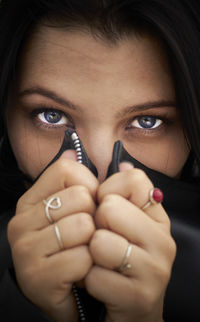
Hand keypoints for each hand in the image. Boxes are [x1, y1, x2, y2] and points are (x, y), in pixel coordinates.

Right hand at [7, 151, 98, 321]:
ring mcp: (25, 250)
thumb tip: (72, 151)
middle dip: (93, 217)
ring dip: (92, 242)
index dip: (89, 185)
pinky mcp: (37, 278)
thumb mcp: (70, 211)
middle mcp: (21, 221)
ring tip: (83, 251)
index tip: (89, 205)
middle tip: (86, 234)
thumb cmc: (70, 246)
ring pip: (83, 226)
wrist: (62, 291)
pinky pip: (82, 258)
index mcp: (30, 201)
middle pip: (80, 197)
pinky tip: (79, 271)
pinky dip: (89, 265)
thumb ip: (73, 181)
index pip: (67, 169)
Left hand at [85, 163, 175, 321]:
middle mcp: (163, 240)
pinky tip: (101, 284)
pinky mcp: (140, 297)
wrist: (133, 309)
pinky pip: (95, 276)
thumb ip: (121, 192)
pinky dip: (89, 281)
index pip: (133, 178)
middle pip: (110, 207)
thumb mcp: (125, 224)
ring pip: (99, 242)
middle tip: (101, 240)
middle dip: (96, 224)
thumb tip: (123, 161)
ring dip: (91, 255)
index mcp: (158, 217)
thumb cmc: (121, 259)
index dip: (108, 191)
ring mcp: (156, 270)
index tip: (106, 209)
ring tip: (100, 262)